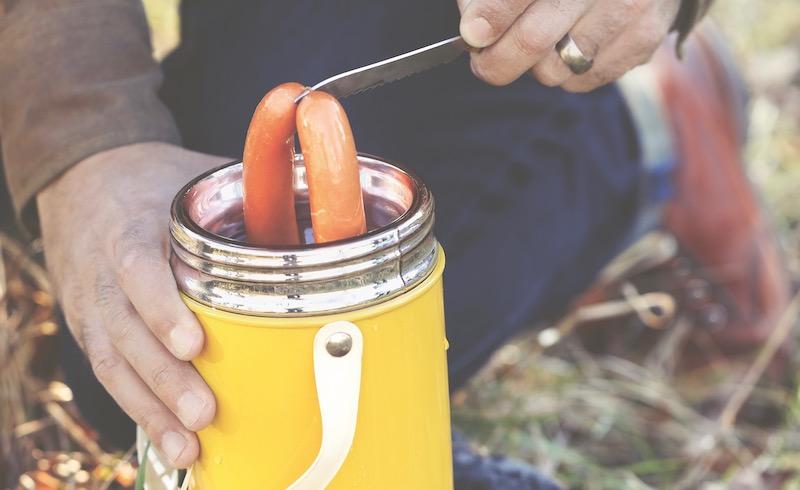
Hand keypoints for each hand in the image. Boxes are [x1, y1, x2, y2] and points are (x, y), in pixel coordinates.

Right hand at [37, 142, 230, 466]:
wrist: (84, 181)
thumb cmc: (152, 183)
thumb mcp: (190, 177)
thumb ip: (245, 194)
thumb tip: (321, 202)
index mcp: (132, 227)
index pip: (137, 268)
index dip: (161, 308)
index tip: (193, 344)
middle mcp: (103, 271)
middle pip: (126, 330)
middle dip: (165, 377)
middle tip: (205, 412)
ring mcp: (92, 304)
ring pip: (114, 362)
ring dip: (152, 408)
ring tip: (188, 446)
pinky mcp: (91, 329)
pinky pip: (110, 374)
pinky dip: (140, 411)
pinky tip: (170, 442)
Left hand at [458, 0, 681, 90]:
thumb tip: (474, 28)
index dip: (490, 17)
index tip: (472, 34)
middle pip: (533, 40)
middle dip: (497, 60)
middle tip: (484, 61)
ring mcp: (629, 9)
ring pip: (553, 69)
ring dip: (535, 65)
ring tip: (540, 41)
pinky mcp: (642, 40)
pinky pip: (582, 81)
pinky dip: (566, 73)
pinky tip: (572, 45)